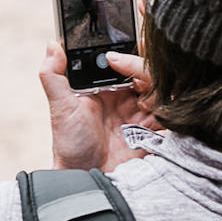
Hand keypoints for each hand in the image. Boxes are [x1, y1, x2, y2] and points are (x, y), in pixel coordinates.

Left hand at [38, 40, 155, 173]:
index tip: (137, 42)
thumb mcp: (60, 108)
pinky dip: (163, 110)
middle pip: (148, 68)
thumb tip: (52, 44)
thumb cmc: (70, 145)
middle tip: (135, 82)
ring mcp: (140, 109)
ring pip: (161, 86)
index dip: (134, 48)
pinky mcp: (152, 128)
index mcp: (106, 84)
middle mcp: (125, 94)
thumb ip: (54, 76)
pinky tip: (150, 119)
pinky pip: (169, 110)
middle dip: (145, 69)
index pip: (126, 56)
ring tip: (141, 105)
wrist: (87, 178)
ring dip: (154, 90)